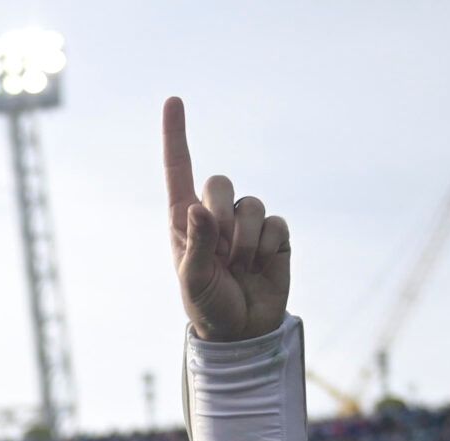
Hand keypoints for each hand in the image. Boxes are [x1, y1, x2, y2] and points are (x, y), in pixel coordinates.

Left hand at [163, 97, 289, 342]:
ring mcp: (247, 223)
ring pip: (251, 203)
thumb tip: (198, 208)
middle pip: (220, 182)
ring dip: (245, 240)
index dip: (176, 136)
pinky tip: (261, 267)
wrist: (242, 331)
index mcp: (185, 220)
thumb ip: (195, 245)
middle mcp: (216, 215)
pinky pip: (275, 223)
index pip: (179, 171)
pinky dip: (268, 247)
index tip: (174, 101)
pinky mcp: (275, 234)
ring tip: (240, 267)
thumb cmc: (208, 306)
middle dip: (221, 214)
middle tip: (221, 251)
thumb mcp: (192, 281)